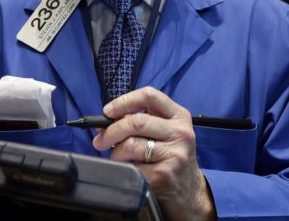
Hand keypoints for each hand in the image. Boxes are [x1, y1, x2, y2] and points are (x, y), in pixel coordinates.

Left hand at [92, 86, 215, 220]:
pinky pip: (132, 166)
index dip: (124, 101)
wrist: (188, 191)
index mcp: (179, 116)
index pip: (150, 96)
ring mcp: (174, 154)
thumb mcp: (162, 133)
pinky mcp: (164, 174)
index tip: (107, 111)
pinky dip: (124, 168)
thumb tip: (102, 124)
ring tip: (117, 157)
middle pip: (137, 122)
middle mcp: (180, 133)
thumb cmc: (170, 156)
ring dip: (116, 152)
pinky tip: (130, 170)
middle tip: (100, 141)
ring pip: (131, 145)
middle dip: (112, 131)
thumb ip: (138, 123)